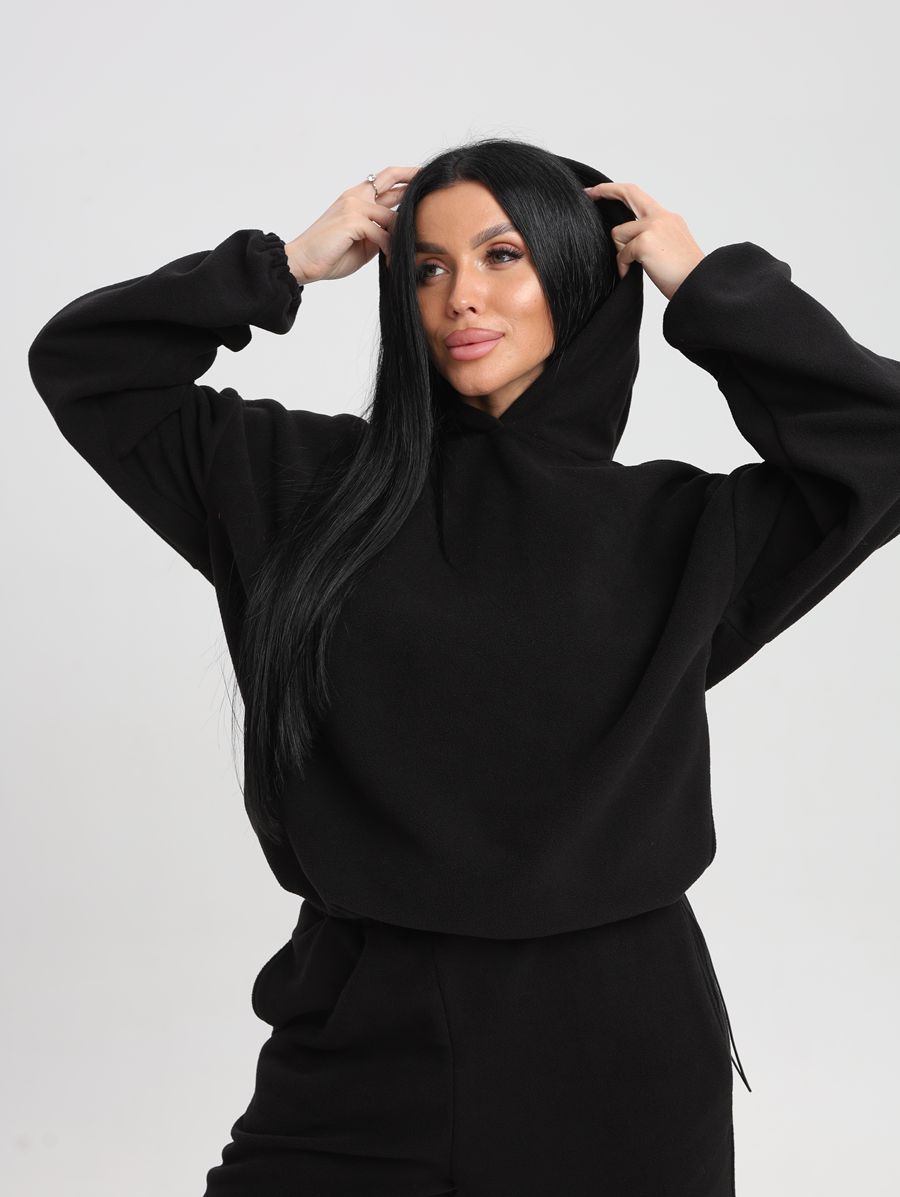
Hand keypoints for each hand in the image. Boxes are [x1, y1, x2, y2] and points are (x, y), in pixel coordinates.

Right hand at [284, 165, 419, 283]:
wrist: (302, 261)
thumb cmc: (329, 254)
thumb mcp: (362, 242)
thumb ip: (379, 231)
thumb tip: (399, 233)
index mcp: (356, 198)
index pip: (386, 180)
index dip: (407, 176)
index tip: (425, 178)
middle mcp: (355, 196)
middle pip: (391, 180)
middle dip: (414, 180)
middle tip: (435, 185)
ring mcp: (354, 206)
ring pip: (391, 216)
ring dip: (401, 236)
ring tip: (404, 254)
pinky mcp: (352, 220)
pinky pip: (383, 233)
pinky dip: (390, 249)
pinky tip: (391, 261)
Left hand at [583, 180, 705, 301]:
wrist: (698, 286)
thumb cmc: (683, 274)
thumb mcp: (669, 246)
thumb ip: (650, 236)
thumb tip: (625, 240)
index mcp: (667, 218)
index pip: (638, 195)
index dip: (617, 190)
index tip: (599, 190)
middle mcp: (661, 217)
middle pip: (627, 193)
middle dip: (604, 191)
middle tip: (588, 194)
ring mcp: (653, 227)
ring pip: (618, 233)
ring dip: (621, 253)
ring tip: (636, 267)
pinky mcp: (645, 242)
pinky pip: (621, 254)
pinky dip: (623, 267)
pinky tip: (633, 274)